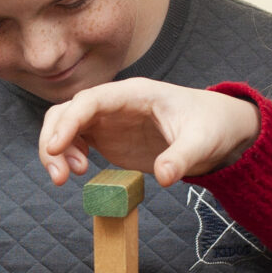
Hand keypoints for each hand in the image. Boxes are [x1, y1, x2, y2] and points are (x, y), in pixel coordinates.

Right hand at [36, 78, 260, 190]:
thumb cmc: (210, 126)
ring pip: (65, 126)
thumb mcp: (201, 142)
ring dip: (56, 151)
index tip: (56, 147)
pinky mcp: (107, 138)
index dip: (69, 121)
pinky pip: (75, 142)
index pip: (90, 100)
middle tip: (60, 176)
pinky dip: (67, 156)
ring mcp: (108, 120)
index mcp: (135, 94)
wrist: (217, 131)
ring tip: (68, 178)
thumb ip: (181, 158)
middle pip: (67, 111)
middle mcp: (114, 104)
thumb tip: (163, 176)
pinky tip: (80, 173)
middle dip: (54, 140)